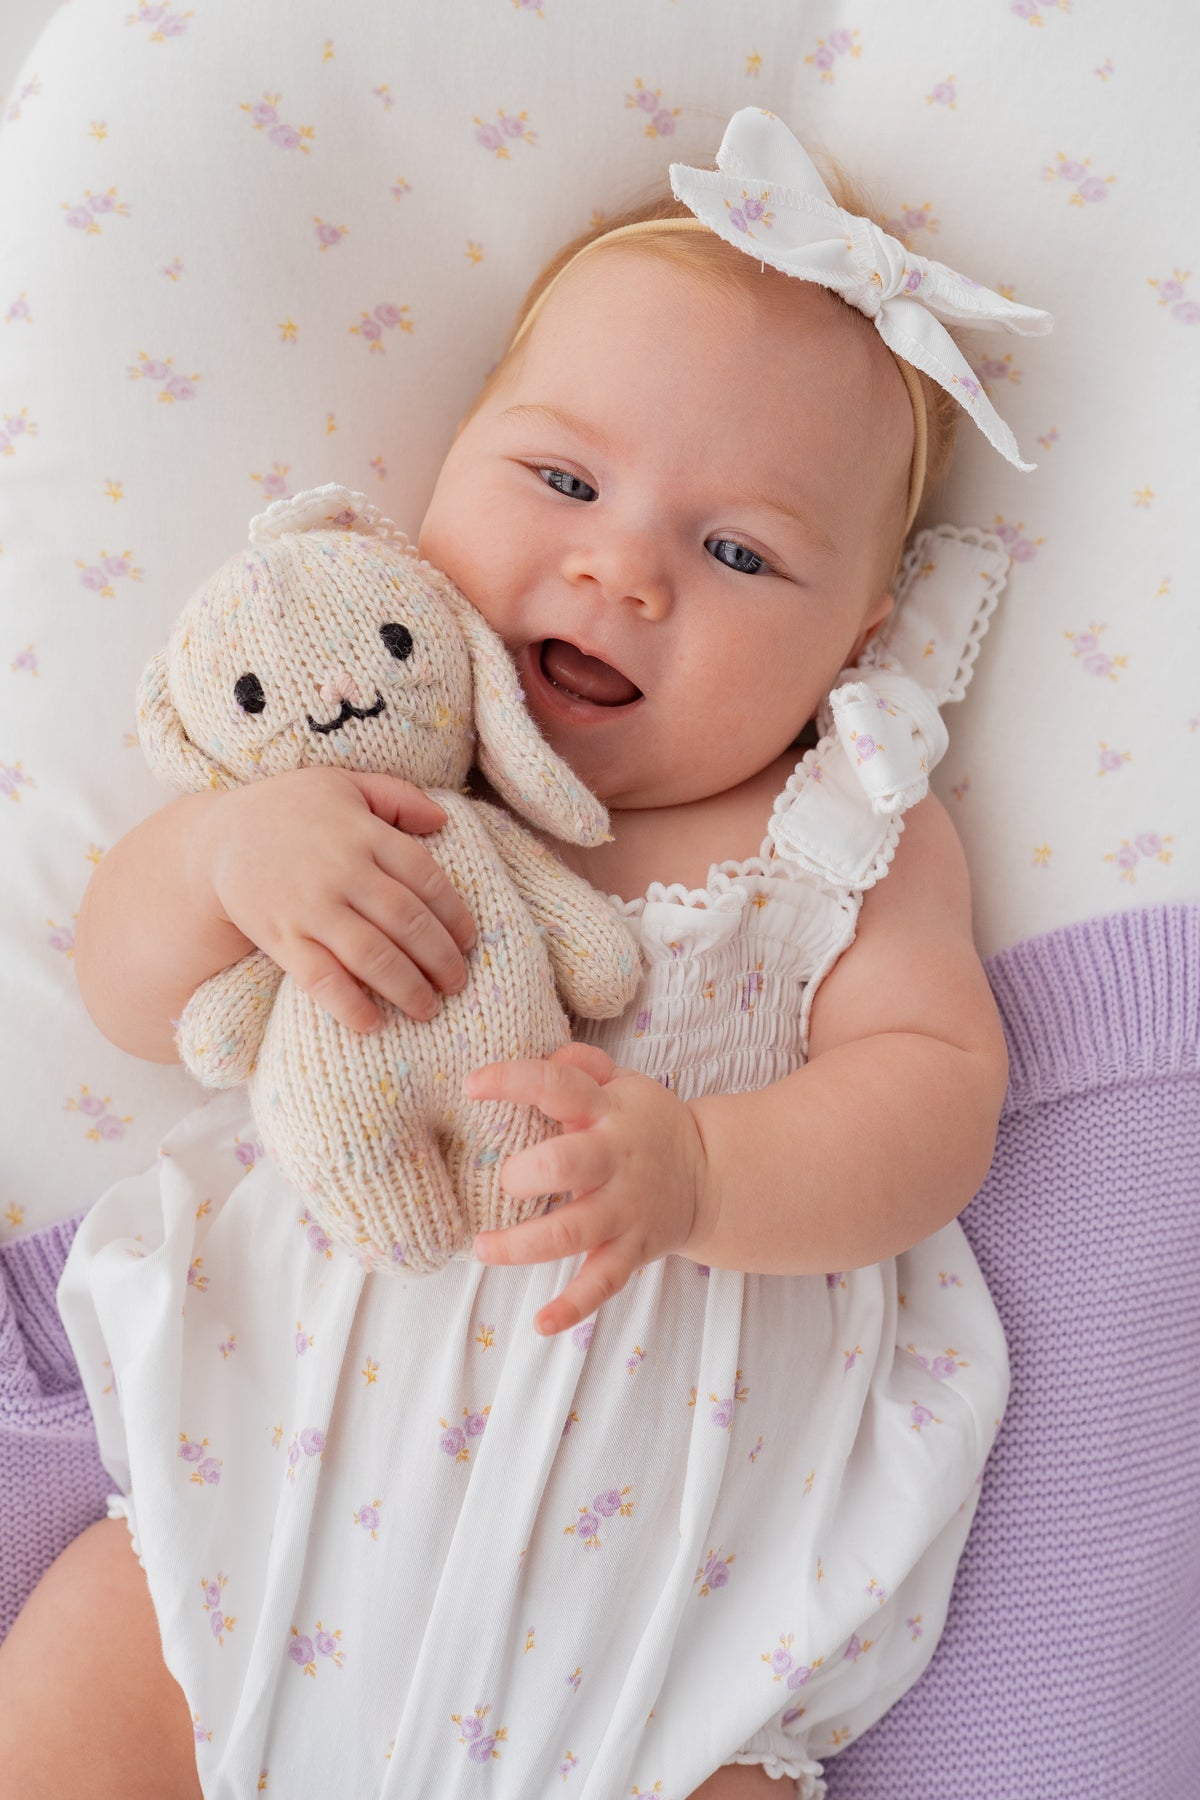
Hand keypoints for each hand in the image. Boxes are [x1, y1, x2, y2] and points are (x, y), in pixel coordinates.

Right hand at [195, 767, 477, 1030]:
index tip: (468, 942)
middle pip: (406, 920)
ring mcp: (309, 906)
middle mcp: (341, 870)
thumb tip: (442, 820)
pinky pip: (320, 978)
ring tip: (428, 1008)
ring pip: (372, 954)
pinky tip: (372, 1023)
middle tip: (457, 983)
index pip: (425, 877)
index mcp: (363, 833)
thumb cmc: (289, 810)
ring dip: (407, 987)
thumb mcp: (343, 785)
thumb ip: (397, 797)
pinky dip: (349, 1005)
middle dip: (440, 958)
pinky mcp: (280, 937)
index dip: (454, 915)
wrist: (217, 838)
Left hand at [465, 1043, 708, 1336]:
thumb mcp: (624, 1082)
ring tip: (483, 1248)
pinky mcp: (632, 1250)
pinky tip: (542, 1324)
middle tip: (504, 1178)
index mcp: (608, 1110)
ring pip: (575, 1231)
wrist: (712, 1175)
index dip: (514, 1081)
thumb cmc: (645, 1124)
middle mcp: (615, 1159)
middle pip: (570, 1163)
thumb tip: (546, 1054)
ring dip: (525, 1244)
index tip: (472, 1084)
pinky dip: (573, 1306)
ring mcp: (625, 1209)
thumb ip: (582, 1066)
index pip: (559, 1085)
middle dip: (529, 1171)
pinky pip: (603, 1282)